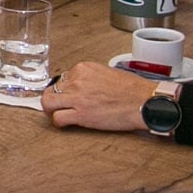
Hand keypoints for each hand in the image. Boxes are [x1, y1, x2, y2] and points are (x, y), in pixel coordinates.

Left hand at [39, 61, 164, 131]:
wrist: (144, 101)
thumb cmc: (133, 89)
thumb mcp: (108, 72)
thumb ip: (91, 77)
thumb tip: (83, 85)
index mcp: (84, 68)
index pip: (63, 78)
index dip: (64, 89)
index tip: (69, 95)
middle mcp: (77, 80)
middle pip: (52, 89)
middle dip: (55, 98)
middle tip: (59, 105)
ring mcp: (77, 97)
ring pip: (48, 103)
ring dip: (51, 110)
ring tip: (58, 114)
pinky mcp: (80, 114)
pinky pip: (57, 119)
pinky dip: (59, 123)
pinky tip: (65, 124)